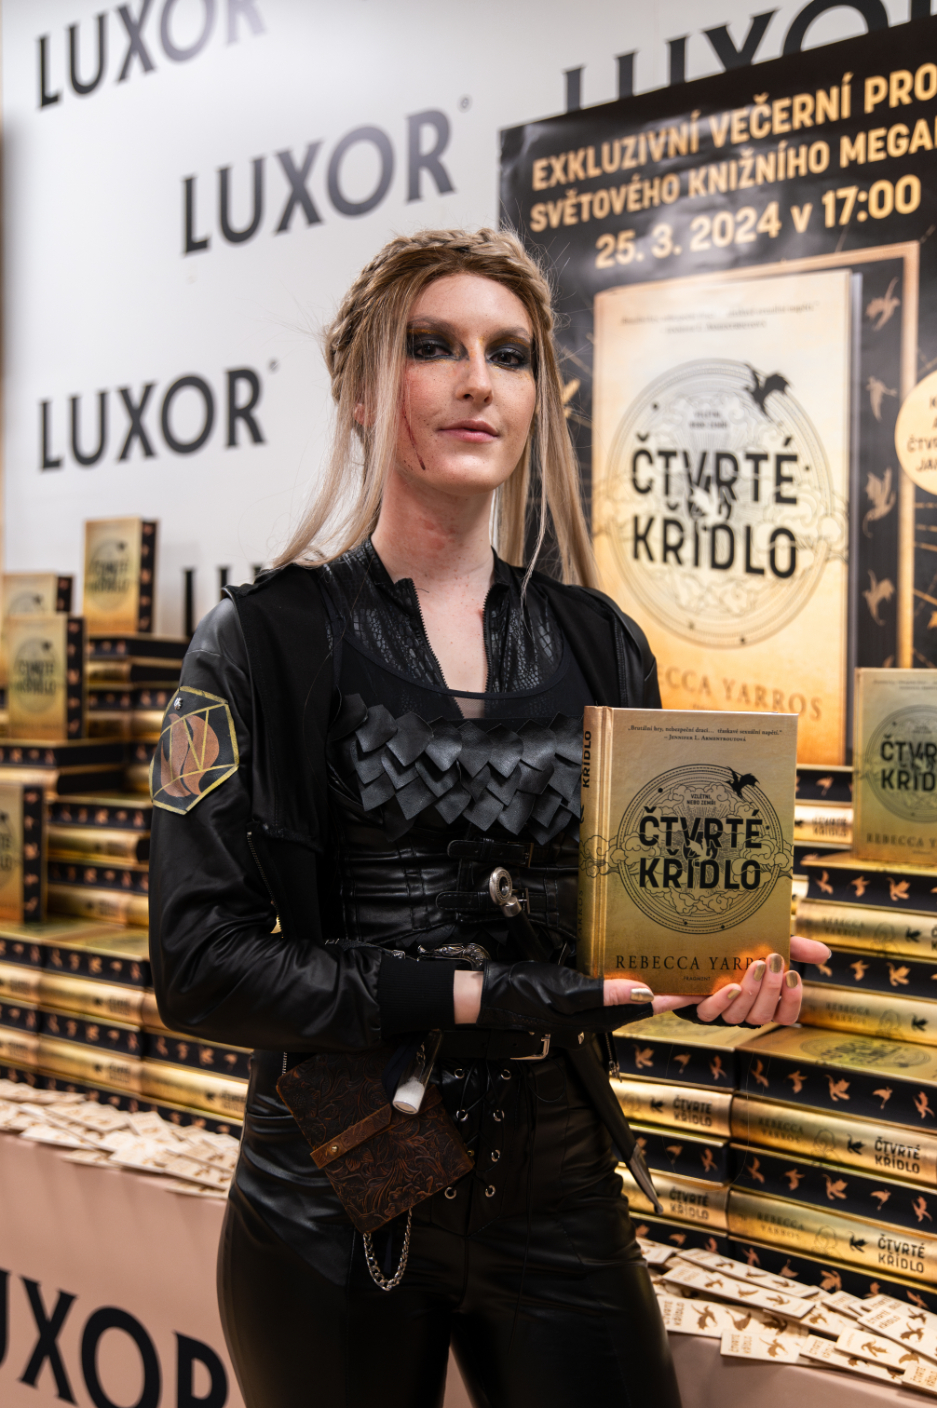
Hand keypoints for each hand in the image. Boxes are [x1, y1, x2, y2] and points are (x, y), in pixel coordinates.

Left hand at [602, 935, 830, 1027]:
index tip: (796, 978)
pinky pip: (704, 1012)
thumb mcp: (763, 938)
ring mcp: (715, 1006)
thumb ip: (794, 946)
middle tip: (771, 962)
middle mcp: (740, 1006)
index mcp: (760, 996)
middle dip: (769, 990)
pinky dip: (715, 1001)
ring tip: (751, 968)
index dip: (792, 1002)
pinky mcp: (691, 1002)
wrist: (679, 937)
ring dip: (747, 993)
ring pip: (735, 1015)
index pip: (786, 1013)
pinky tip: (725, 986)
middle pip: (761, 1015)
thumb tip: (826, 954)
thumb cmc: (730, 942)